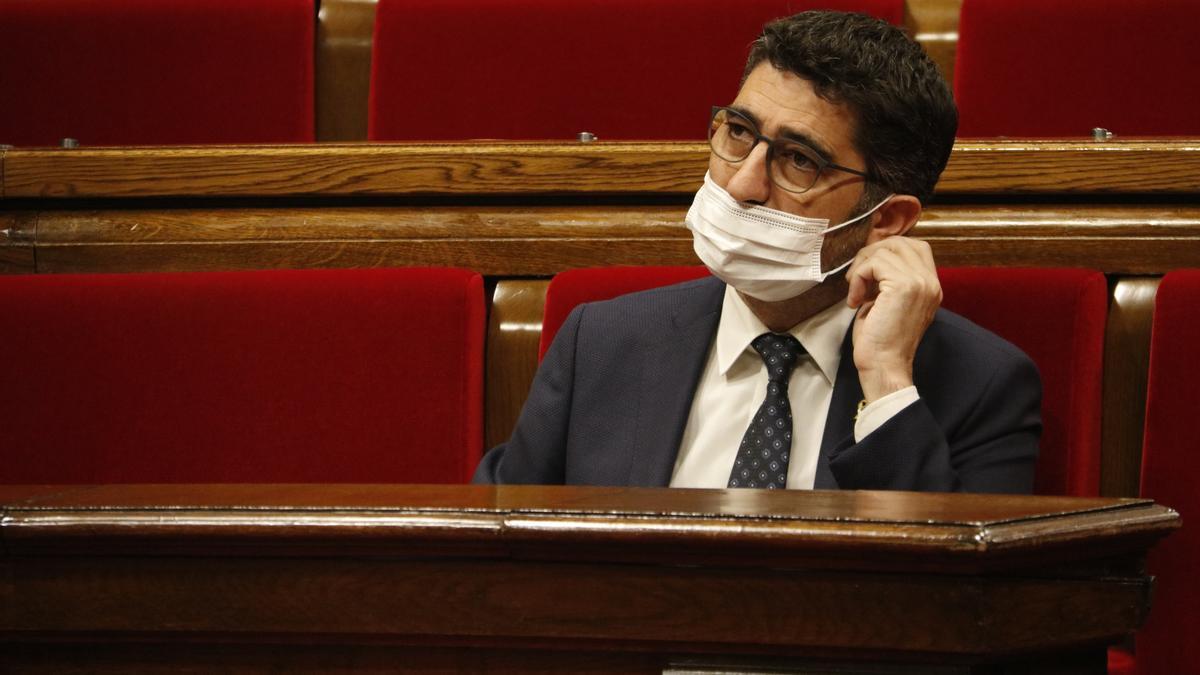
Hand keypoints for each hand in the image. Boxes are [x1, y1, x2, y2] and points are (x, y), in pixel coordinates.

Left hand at [845, 237, 941, 402]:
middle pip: (901, 242)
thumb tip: (871, 257)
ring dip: (862, 267)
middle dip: (872, 254)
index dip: (886, 251)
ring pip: (885, 250)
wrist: (884, 366)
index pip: (915, 247)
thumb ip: (889, 280)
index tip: (867, 271)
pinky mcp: (904, 286)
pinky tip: (855, 300)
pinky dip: (858, 277)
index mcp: (931, 286)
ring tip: (855, 292)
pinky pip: (874, 263)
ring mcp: (920, 282)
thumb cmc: (881, 341)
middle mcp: (931, 282)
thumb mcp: (889, 302)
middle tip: (856, 278)